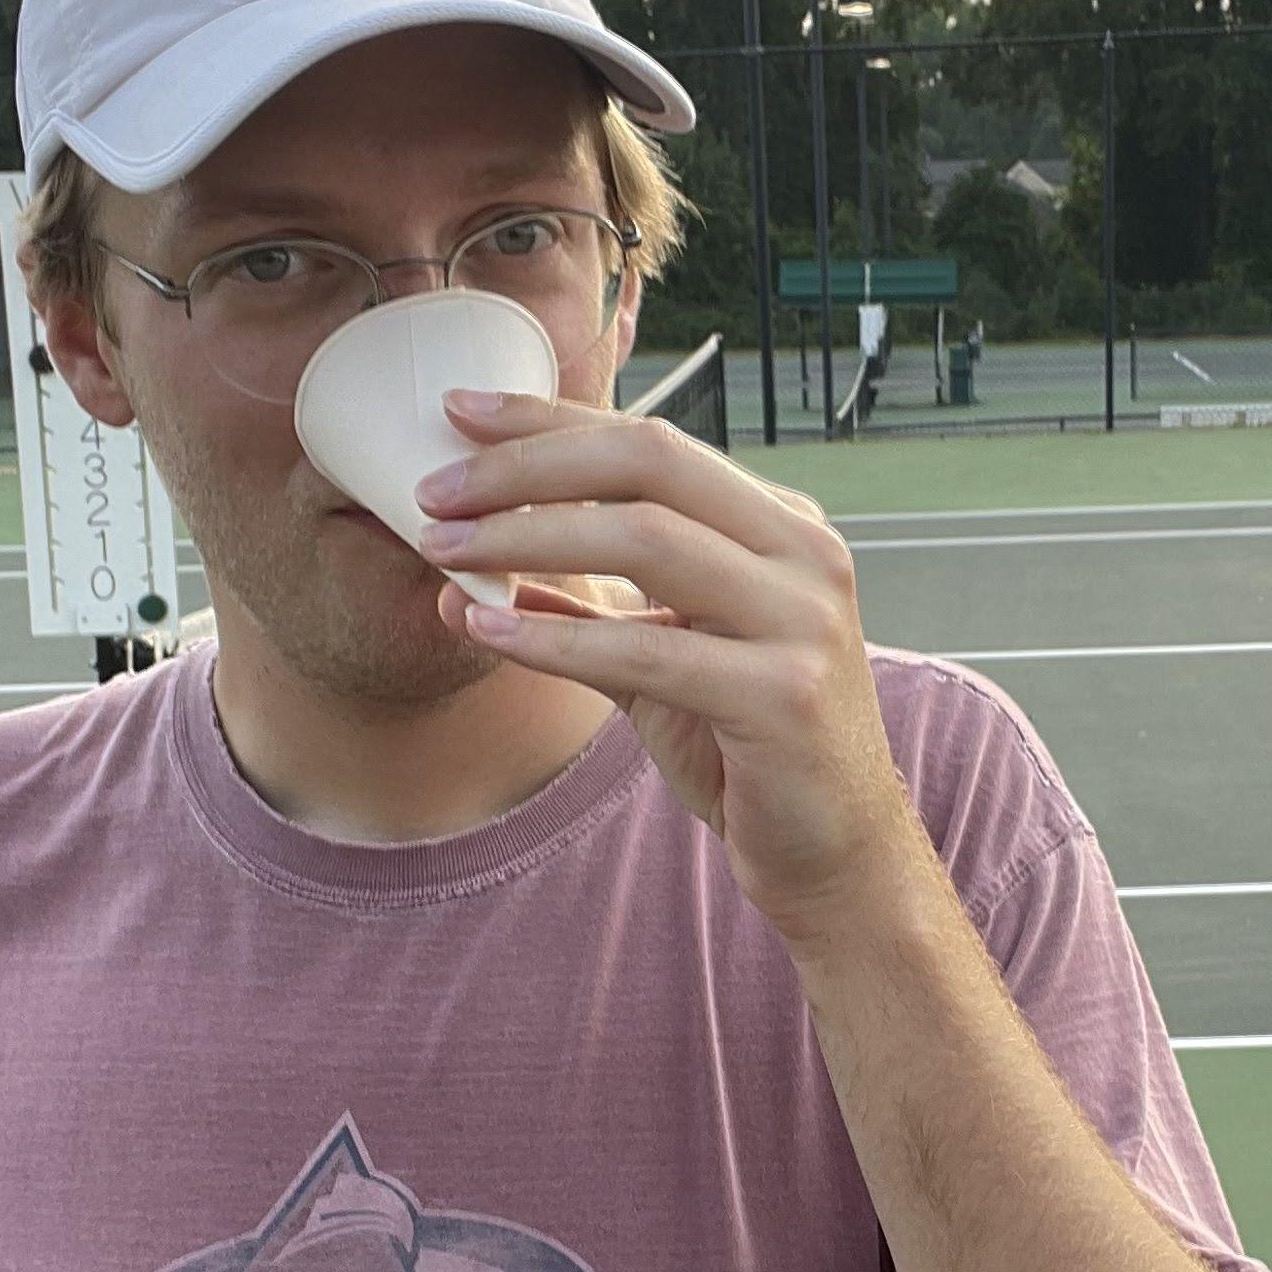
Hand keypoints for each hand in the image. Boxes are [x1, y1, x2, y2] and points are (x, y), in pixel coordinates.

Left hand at [416, 388, 920, 936]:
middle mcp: (804, 553)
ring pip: (647, 538)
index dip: (550, 421)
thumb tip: (475, 583)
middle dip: (527, 467)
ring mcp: (804, 620)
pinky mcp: (784, 694)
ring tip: (444, 551)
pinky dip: (556, 639)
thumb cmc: (749, 752)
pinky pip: (648, 650)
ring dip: (528, 538)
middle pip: (649, 463)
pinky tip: (487, 632)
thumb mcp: (661, 663)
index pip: (654, 442)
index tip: (460, 415)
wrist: (838, 856)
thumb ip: (589, 612)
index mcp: (781, 526)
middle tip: (434, 491)